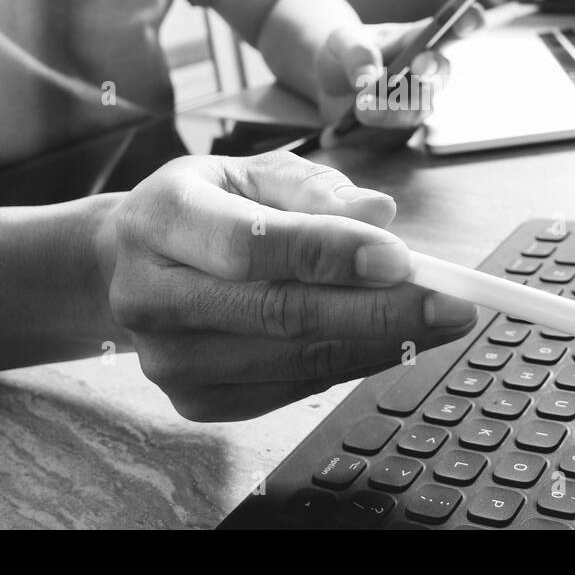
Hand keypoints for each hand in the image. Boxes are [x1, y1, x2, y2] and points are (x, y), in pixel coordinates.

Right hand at [92, 152, 477, 420]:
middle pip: (279, 314)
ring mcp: (169, 360)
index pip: (251, 245)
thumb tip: (381, 215)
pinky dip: (351, 364)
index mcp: (162, 219)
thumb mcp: (247, 172)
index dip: (330, 254)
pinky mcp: (194, 402)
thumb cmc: (202, 208)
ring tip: (439, 322)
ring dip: (379, 343)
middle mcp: (153, 295)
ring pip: (294, 361)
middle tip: (452, 304)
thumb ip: (313, 189)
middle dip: (380, 311)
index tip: (402, 258)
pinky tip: (388, 340)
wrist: (122, 268)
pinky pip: (292, 389)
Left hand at [314, 7, 484, 149]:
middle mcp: (426, 68)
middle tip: (419, 65)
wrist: (329, 85)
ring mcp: (418, 100)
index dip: (467, 22)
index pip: (449, 27)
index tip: (472, 16)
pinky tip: (346, 124)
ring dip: (390, 109)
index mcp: (416, 37)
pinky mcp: (404, 126)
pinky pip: (396, 132)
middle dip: (432, 70)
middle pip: (441, 71)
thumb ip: (356, 53)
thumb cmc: (344, 53)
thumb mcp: (341, 41)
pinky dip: (372, 127)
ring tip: (360, 107)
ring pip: (419, 108)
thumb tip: (369, 80)